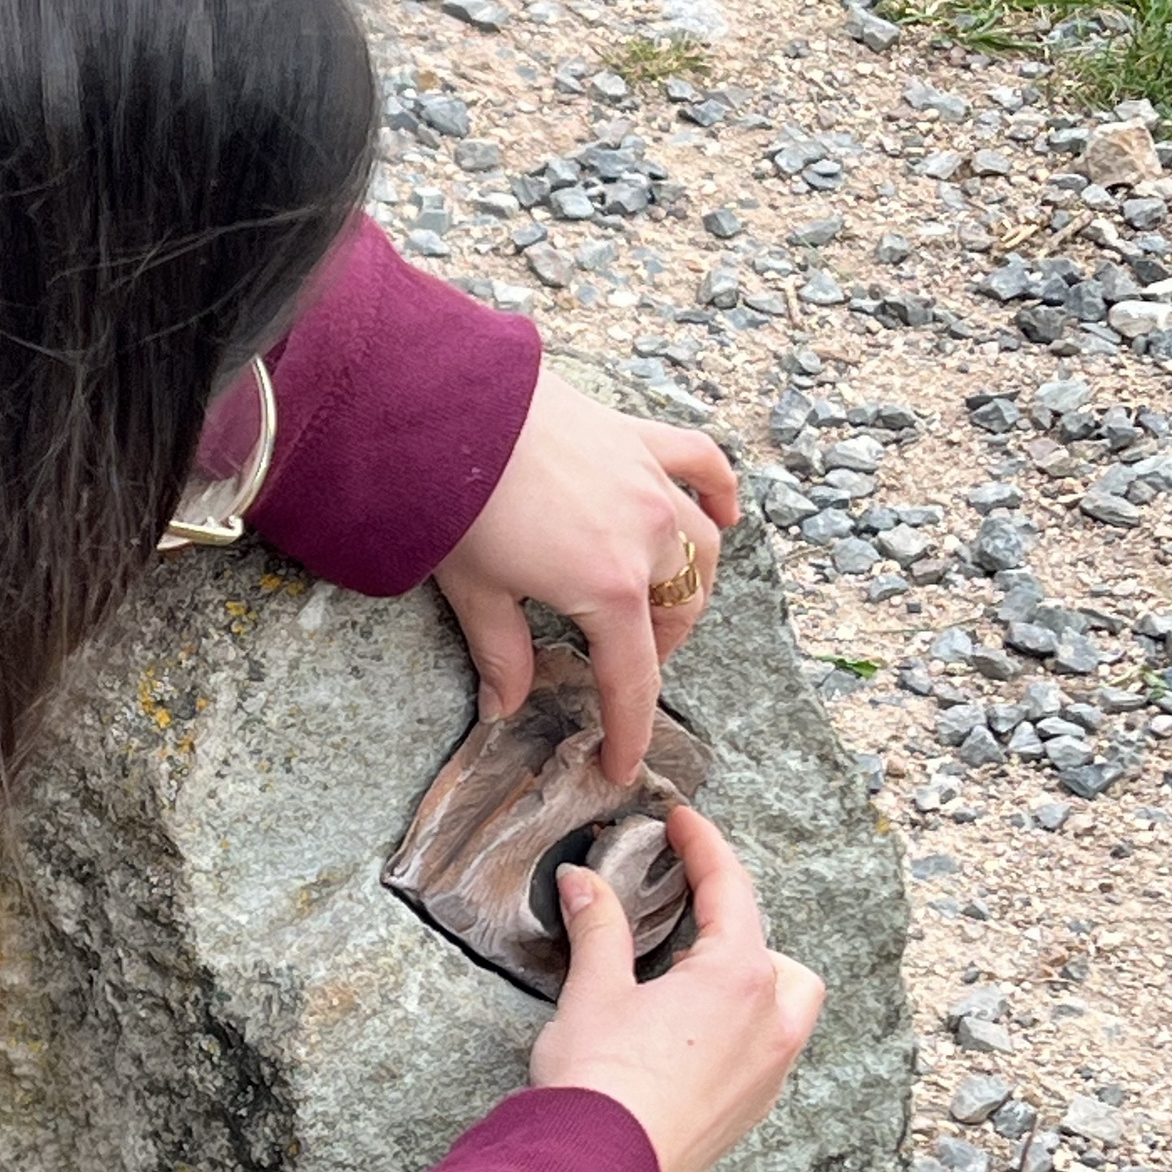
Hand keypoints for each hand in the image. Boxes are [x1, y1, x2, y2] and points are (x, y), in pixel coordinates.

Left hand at [432, 365, 738, 786]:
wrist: (448, 404)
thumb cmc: (455, 499)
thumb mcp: (474, 590)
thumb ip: (500, 653)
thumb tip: (503, 708)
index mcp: (607, 589)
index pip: (632, 678)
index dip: (630, 730)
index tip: (624, 766)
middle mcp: (646, 538)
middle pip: (679, 611)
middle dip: (657, 649)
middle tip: (619, 665)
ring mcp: (650, 483)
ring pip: (701, 546)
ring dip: (690, 583)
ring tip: (663, 602)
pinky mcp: (638, 437)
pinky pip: (702, 464)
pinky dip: (719, 493)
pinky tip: (723, 515)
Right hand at [529, 807, 823, 1171]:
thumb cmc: (600, 1085)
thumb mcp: (594, 991)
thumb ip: (598, 928)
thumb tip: (583, 881)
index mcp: (738, 979)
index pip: (731, 890)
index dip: (704, 846)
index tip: (683, 821)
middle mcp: (769, 1025)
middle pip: (777, 954)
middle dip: (738, 927)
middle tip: (684, 913)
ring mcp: (766, 1075)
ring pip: (785, 1007)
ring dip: (751, 981)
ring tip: (690, 977)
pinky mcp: (748, 1113)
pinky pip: (766, 1052)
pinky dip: (741, 1027)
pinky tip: (689, 1035)